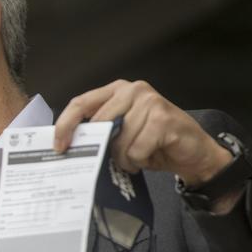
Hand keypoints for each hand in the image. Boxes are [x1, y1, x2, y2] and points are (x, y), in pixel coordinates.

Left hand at [54, 80, 238, 211]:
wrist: (193, 154)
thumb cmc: (153, 144)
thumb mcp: (120, 135)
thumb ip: (99, 131)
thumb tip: (68, 145)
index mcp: (117, 91)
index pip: (80, 103)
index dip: (65, 125)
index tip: (58, 146)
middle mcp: (132, 90)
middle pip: (98, 124)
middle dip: (102, 149)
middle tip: (115, 161)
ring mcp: (149, 101)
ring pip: (117, 140)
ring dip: (124, 158)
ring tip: (136, 157)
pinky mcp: (162, 117)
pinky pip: (135, 149)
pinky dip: (139, 160)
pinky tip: (149, 157)